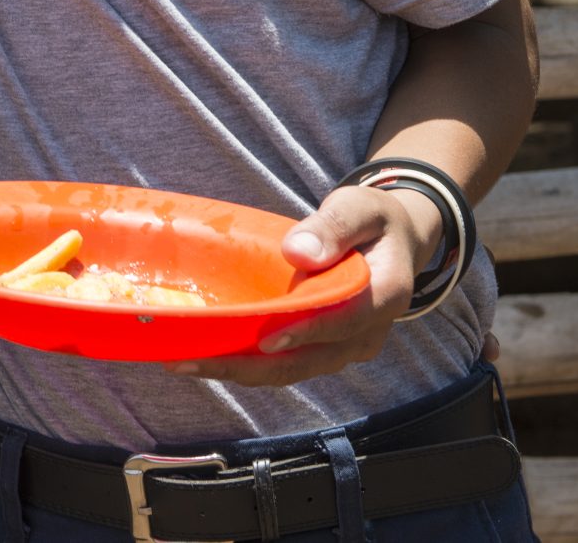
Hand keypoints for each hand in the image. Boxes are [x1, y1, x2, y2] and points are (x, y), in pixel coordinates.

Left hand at [169, 185, 445, 386]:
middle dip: (251, 366)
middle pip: (309, 360)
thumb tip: (298, 253)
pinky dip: (247, 363)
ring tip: (185, 362)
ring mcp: (344, 347)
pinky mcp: (323, 349)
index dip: (306, 331)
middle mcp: (366, 333)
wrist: (392, 241)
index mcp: (385, 296)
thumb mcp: (359, 208)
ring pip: (291, 370)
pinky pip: (285, 364)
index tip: (266, 339)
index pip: (346, 321)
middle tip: (193, 360)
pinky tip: (205, 355)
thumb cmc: (371, 219)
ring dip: (240, 370)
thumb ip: (334, 227)